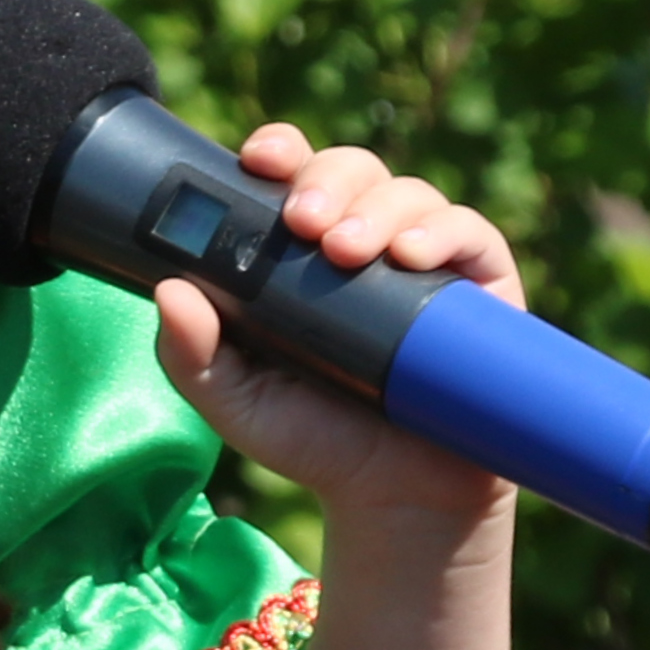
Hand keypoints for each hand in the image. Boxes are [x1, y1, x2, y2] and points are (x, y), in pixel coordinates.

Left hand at [147, 125, 528, 525]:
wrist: (395, 498)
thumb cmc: (313, 439)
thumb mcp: (235, 402)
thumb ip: (190, 354)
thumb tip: (169, 290)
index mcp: (299, 252)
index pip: (289, 176)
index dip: (278, 151)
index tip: (258, 158)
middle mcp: (364, 240)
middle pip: (349, 170)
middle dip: (324, 182)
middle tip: (302, 224)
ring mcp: (425, 258)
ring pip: (406, 192)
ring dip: (375, 209)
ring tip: (347, 251)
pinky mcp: (481, 283)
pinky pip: (470, 231)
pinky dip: (441, 232)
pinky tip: (412, 256)